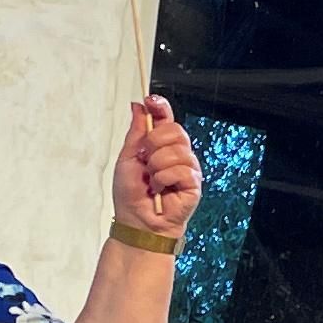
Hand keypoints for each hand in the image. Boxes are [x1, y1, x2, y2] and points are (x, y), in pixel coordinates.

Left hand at [112, 95, 201, 237]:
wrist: (136, 221)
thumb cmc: (130, 195)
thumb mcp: (127, 158)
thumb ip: (136, 132)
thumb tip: (139, 106)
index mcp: (161, 145)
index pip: (167, 118)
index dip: (161, 106)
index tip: (151, 101)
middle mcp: (177, 154)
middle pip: (176, 130)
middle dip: (154, 143)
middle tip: (145, 160)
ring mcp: (187, 168)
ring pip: (177, 150)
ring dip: (157, 166)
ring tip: (152, 181)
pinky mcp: (194, 183)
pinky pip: (182, 169)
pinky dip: (164, 179)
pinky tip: (160, 190)